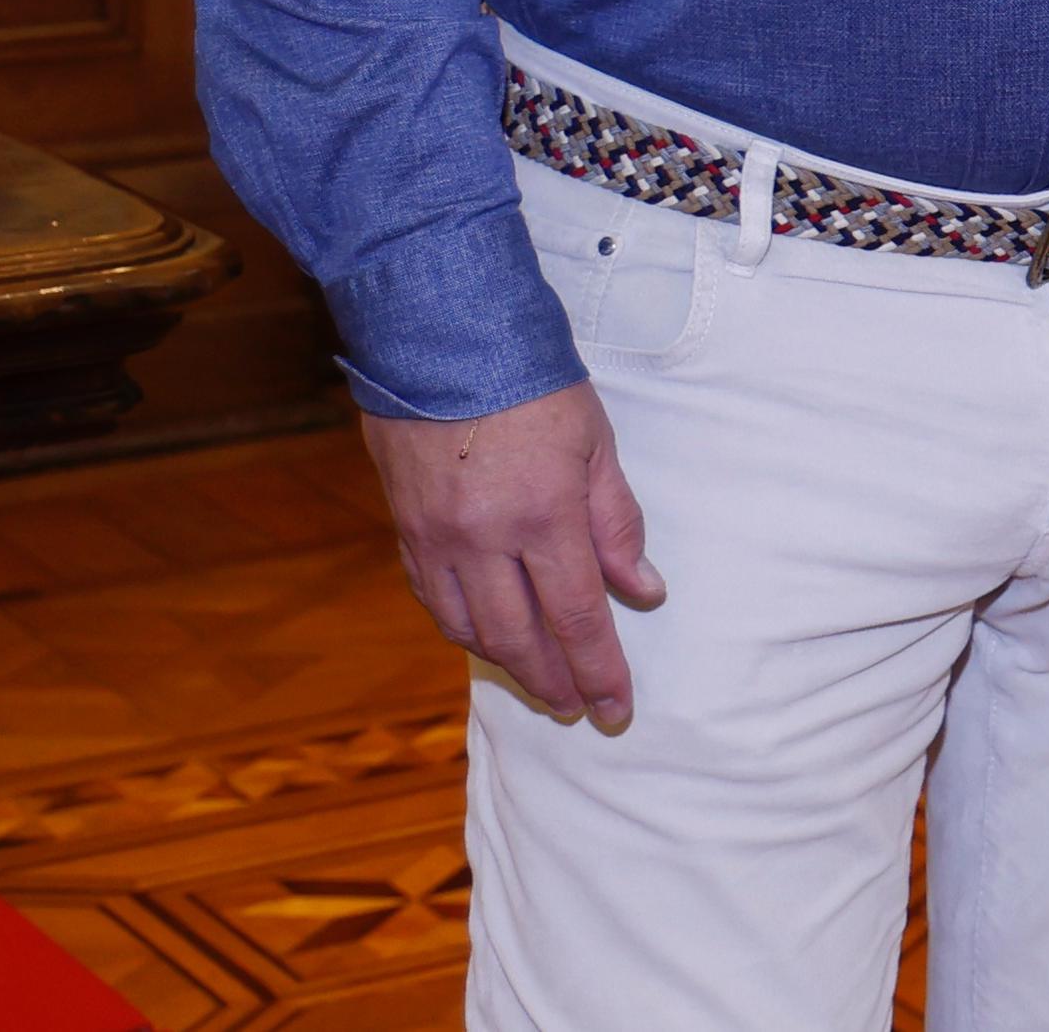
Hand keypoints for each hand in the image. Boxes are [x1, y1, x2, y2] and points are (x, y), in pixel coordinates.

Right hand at [360, 383, 662, 731]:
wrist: (443, 340)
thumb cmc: (534, 385)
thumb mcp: (597, 445)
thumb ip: (618, 525)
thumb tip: (643, 592)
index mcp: (543, 517)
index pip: (578, 616)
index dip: (599, 669)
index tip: (617, 708)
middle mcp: (482, 541)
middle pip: (520, 637)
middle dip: (553, 681)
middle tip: (581, 710)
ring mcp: (436, 540)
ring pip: (469, 629)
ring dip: (508, 663)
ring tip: (542, 682)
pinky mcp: (405, 530)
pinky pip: (432, 600)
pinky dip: (463, 629)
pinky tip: (487, 638)